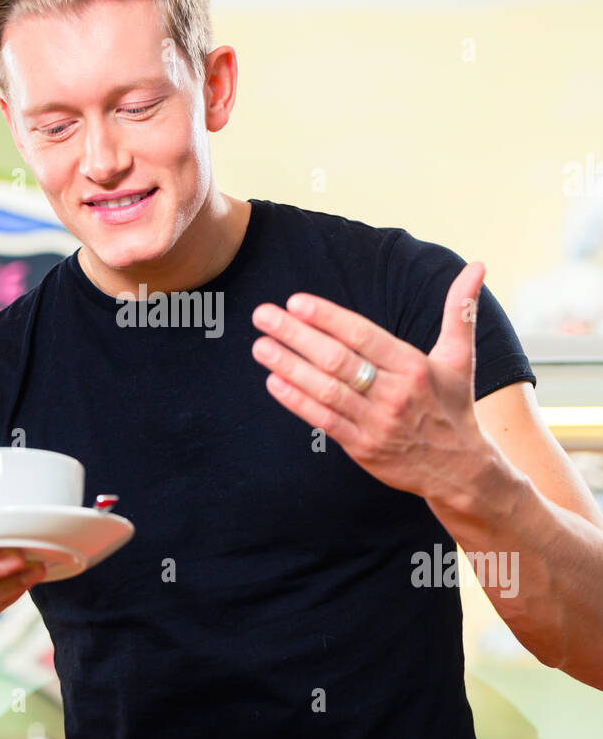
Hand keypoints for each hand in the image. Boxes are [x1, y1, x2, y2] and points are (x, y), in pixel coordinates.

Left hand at [251, 261, 490, 507]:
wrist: (460, 471)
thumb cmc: (454, 407)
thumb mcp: (460, 358)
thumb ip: (460, 311)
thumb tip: (477, 267)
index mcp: (414, 367)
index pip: (363, 336)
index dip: (328, 318)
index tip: (296, 302)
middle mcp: (394, 394)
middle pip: (338, 360)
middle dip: (296, 335)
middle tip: (263, 315)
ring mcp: (376, 423)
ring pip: (326, 390)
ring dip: (289, 366)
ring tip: (260, 345)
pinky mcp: (362, 448)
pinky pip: (324, 421)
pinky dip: (297, 401)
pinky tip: (273, 382)